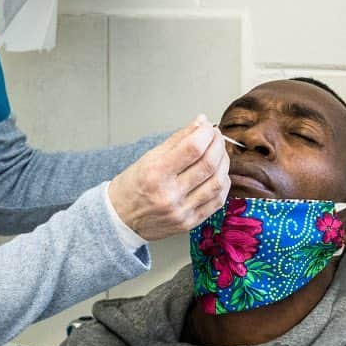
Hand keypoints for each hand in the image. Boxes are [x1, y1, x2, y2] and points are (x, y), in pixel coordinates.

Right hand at [108, 116, 230, 241]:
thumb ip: (178, 140)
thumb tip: (201, 122)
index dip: (206, 132)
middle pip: (208, 164)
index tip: (207, 126)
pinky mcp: (190, 223)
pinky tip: (219, 173)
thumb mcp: (148, 157)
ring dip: (224, 162)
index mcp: (155, 173)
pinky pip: (217, 201)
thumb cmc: (133, 186)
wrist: (121, 218)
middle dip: (218, 144)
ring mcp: (181, 211)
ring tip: (219, 152)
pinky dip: (223, 183)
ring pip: (217, 182)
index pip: (192, 148)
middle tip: (216, 136)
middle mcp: (169, 194)